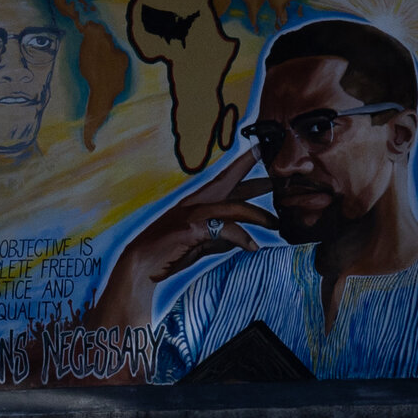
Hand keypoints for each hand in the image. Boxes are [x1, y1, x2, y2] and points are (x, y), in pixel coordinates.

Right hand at [91, 150, 267, 331]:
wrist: (139, 266)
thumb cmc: (165, 254)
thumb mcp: (198, 243)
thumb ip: (218, 239)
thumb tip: (239, 241)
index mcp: (195, 202)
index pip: (223, 179)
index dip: (242, 165)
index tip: (260, 151)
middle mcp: (194, 202)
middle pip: (230, 180)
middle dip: (254, 173)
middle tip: (278, 170)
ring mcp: (192, 213)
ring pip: (234, 207)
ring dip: (259, 216)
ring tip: (276, 224)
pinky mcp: (192, 228)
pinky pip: (225, 230)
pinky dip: (242, 239)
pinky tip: (253, 248)